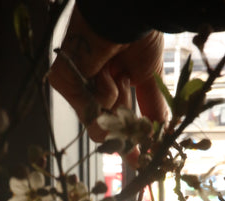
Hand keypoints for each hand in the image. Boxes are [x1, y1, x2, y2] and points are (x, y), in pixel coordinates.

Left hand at [49, 7, 167, 141]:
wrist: (128, 16)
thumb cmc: (139, 35)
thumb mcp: (150, 76)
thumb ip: (152, 108)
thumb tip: (160, 134)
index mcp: (114, 76)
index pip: (120, 115)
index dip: (130, 139)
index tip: (140, 161)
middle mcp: (93, 80)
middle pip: (108, 123)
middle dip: (122, 137)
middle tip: (135, 153)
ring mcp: (77, 82)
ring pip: (98, 119)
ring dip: (115, 101)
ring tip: (118, 76)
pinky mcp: (64, 80)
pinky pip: (87, 107)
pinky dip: (103, 93)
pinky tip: (105, 71)